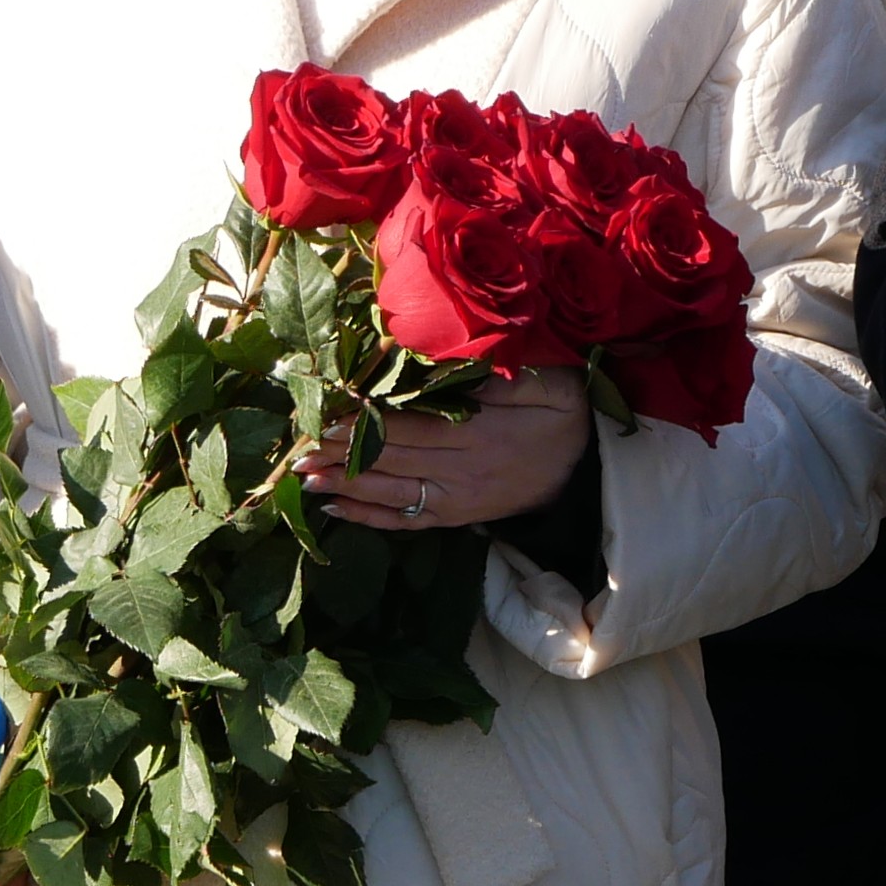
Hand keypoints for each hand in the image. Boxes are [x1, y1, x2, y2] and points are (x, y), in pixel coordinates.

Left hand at [298, 366, 589, 533]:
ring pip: (389, 492)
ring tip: (302, 476)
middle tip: (297, 442)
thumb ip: (504, 375)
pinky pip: (406, 520)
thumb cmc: (564, 416)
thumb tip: (451, 365)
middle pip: (390, 458)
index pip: (408, 426)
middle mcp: (460, 470)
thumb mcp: (549, 384)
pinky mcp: (455, 517)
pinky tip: (334, 508)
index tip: (327, 411)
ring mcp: (455, 499)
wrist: (588, 471)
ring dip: (343, 484)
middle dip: (341, 450)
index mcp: (479, 433)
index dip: (365, 421)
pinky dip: (369, 517)